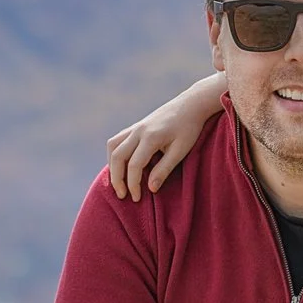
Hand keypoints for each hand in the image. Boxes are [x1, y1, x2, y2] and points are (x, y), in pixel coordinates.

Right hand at [107, 77, 226, 200]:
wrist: (190, 105)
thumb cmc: (189, 128)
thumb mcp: (181, 150)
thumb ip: (164, 169)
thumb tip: (151, 189)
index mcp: (151, 137)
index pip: (134, 165)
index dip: (133, 184)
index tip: (137, 198)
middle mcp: (138, 131)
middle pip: (117, 156)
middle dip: (117, 179)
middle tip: (123, 196)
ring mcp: (135, 127)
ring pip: (113, 147)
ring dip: (112, 166)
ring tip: (119, 183)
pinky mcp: (136, 126)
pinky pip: (117, 141)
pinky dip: (115, 155)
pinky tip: (121, 167)